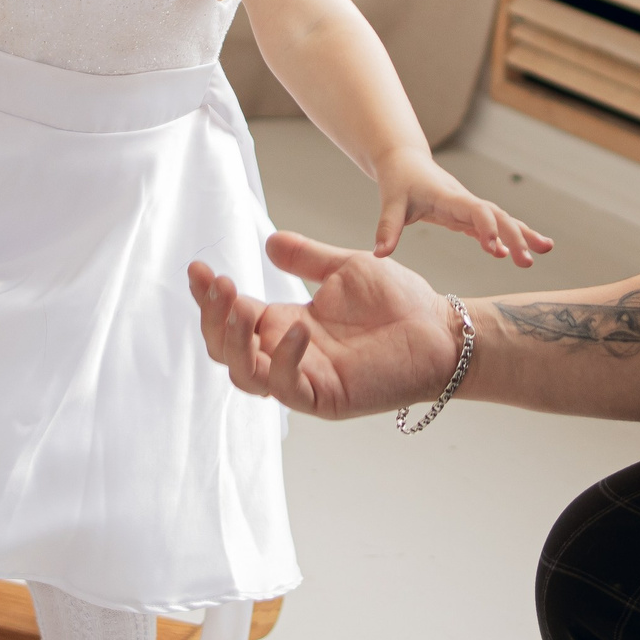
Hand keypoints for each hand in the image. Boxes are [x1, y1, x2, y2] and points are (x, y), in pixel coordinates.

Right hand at [188, 231, 463, 418]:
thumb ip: (306, 259)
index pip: (233, 315)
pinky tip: (295, 328)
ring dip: (234, 340)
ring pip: (244, 374)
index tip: (198, 267)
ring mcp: (304, 379)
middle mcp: (288, 354)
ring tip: (238, 305)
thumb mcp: (344, 269)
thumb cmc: (399, 302)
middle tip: (218, 283)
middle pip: (226, 349)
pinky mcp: (325, 398)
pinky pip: (287, 388)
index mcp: (286, 325)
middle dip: (213, 317)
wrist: (441, 328)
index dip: (211, 296)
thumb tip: (269, 241)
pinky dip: (283, 359)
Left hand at [372, 146, 552, 265]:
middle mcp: (464, 200)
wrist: (404, 162)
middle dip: (515, 236)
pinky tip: (516, 254)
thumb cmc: (398, 180)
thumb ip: (387, 228)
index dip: (486, 227)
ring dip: (522, 234)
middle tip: (528, 261)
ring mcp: (468, 208)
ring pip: (501, 219)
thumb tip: (379, 255)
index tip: (495, 248)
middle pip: (496, 216)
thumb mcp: (390, 202)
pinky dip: (506, 238)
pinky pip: (491, 226)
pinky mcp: (466, 215)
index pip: (475, 210)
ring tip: (546, 250)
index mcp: (448, 196)